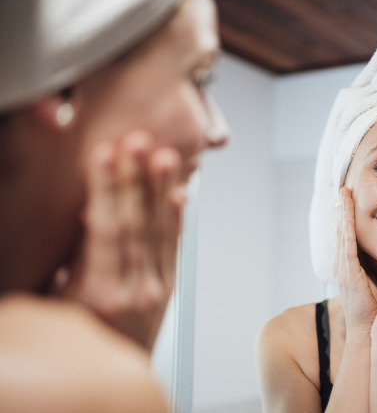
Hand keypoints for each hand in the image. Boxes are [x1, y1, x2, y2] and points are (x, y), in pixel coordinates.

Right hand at [55, 130, 185, 350]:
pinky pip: (174, 246)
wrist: (112, 372)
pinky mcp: (170, 287)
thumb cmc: (77, 337)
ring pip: (160, 230)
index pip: (106, 229)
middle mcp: (135, 289)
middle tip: (137, 141)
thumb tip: (89, 216)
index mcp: (100, 293)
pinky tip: (181, 194)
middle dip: (137, 178)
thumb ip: (75, 260)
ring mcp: (157, 289)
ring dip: (161, 189)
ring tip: (165, 156)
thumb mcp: (59, 301)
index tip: (105, 155)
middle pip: (136, 223)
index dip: (107, 189)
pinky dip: (177, 218)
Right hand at [335, 187, 376, 338]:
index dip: (348, 216)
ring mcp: (343, 269)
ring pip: (342, 233)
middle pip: (342, 230)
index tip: (350, 198)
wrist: (370, 332)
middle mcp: (343, 265)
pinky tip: (347, 215)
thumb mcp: (375, 281)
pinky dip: (347, 228)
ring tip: (344, 194)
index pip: (349, 235)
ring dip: (343, 213)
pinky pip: (347, 246)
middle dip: (343, 209)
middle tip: (344, 189)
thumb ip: (376, 265)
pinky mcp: (348, 274)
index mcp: (350, 267)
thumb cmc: (376, 309)